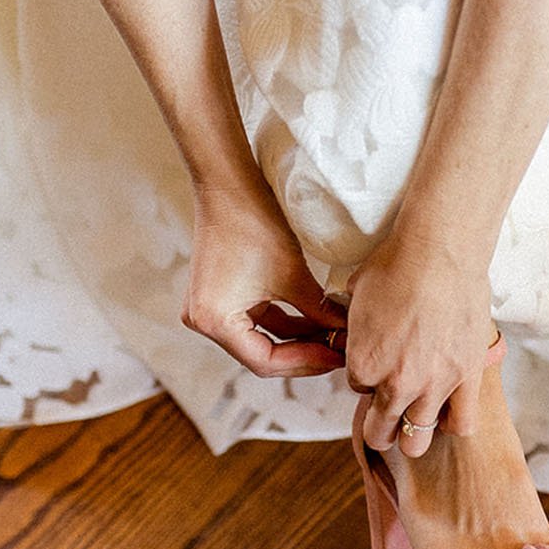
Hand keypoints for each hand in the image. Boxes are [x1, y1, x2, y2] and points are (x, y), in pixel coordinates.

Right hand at [182, 181, 345, 378]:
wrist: (228, 186)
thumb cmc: (254, 224)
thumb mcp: (293, 275)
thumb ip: (319, 312)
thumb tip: (344, 335)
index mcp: (214, 321)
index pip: (265, 361)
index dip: (305, 362)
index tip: (337, 356)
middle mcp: (204, 321)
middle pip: (261, 355)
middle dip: (303, 353)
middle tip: (338, 352)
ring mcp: (209, 310)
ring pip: (261, 338)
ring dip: (296, 338)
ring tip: (332, 337)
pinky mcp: (219, 297)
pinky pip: (255, 320)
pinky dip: (284, 322)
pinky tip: (315, 323)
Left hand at [345, 231, 495, 458]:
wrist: (440, 250)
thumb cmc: (396, 264)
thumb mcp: (357, 296)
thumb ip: (354, 326)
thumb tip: (352, 327)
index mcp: (362, 364)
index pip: (356, 389)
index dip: (367, 375)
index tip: (378, 361)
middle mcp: (395, 383)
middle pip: (380, 430)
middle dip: (380, 423)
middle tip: (386, 412)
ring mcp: (433, 385)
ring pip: (417, 440)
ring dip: (412, 432)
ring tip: (416, 419)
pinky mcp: (468, 378)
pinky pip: (462, 424)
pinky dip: (453, 423)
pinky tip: (449, 409)